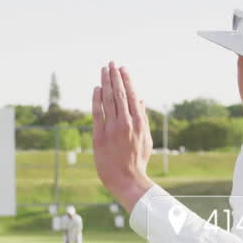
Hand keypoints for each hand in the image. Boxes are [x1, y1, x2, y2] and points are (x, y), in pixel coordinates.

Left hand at [92, 63, 153, 210]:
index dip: (126, 80)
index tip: (122, 68)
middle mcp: (126, 123)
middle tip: (111, 63)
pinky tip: (96, 88)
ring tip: (103, 70)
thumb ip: (143, 118)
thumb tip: (141, 100)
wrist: (126, 180)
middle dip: (114, 76)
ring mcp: (112, 129)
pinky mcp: (99, 136)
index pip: (132, 95)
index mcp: (139, 122)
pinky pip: (97, 113)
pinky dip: (97, 99)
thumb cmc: (137, 161)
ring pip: (108, 100)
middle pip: (120, 94)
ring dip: (105, 83)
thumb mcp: (146, 139)